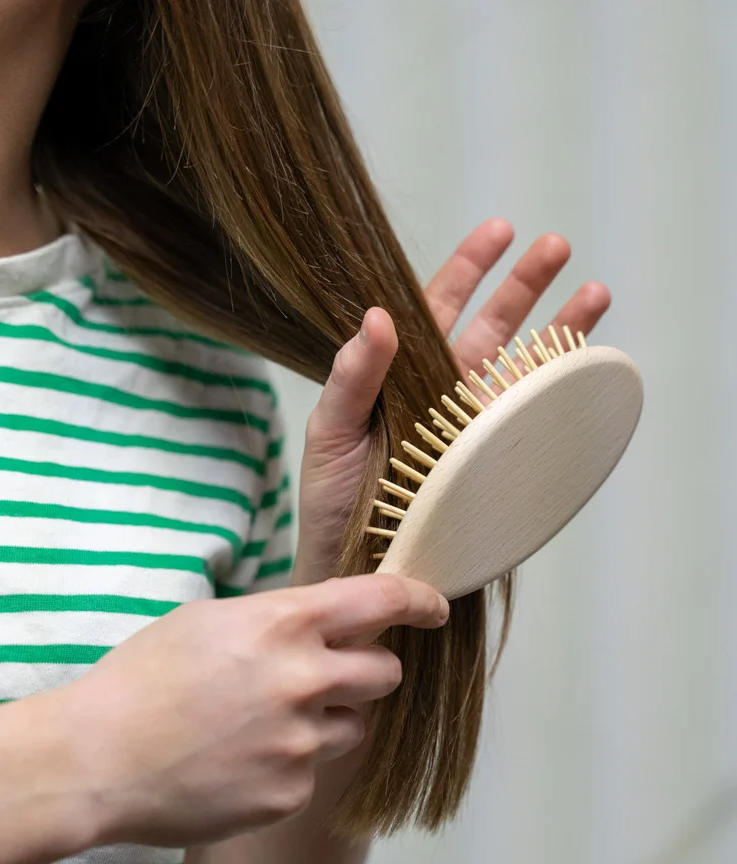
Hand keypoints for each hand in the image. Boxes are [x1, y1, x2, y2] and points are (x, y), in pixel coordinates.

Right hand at [63, 574, 447, 846]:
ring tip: (263, 724)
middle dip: (370, 670)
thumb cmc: (142, 678)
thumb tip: (319, 624)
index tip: (434, 606)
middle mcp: (306, 680)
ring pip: (354, 726)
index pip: (383, 602)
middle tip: (329, 675)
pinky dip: (289, 764)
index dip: (419, 599)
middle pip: (387, 673)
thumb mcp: (209, 619)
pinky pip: (313, 772)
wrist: (98, 760)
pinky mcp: (290, 793)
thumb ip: (276, 618)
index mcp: (285, 623)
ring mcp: (302, 743)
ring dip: (327, 720)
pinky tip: (239, 761)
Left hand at [294, 219, 611, 585]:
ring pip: (522, 366)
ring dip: (559, 329)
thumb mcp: (331, 431)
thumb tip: (378, 315)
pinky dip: (562, 392)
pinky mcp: (495, 462)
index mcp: (401, 373)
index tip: (498, 232)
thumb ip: (353, 375)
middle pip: (492, 326)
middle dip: (525, 285)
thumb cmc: (331, 499)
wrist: (355, 567)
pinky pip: (534, 420)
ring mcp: (474, 427)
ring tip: (595, 293)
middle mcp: (443, 392)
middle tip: (557, 246)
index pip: (437, 308)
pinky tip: (586, 365)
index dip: (467, 268)